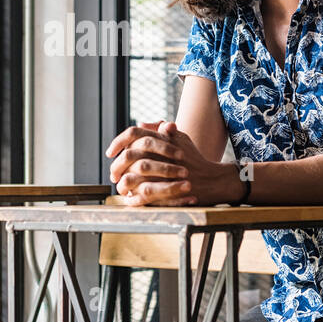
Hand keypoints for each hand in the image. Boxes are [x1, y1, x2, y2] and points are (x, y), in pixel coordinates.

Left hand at [105, 120, 244, 205]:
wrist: (212, 180)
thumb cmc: (194, 158)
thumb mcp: (180, 138)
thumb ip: (160, 131)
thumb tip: (140, 124)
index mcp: (163, 139)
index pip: (134, 134)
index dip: (118, 142)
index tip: (110, 152)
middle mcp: (162, 154)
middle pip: (130, 156)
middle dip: (117, 165)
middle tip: (113, 174)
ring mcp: (164, 174)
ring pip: (132, 177)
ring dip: (123, 183)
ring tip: (120, 187)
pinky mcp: (167, 192)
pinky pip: (142, 195)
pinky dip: (133, 197)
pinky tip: (130, 198)